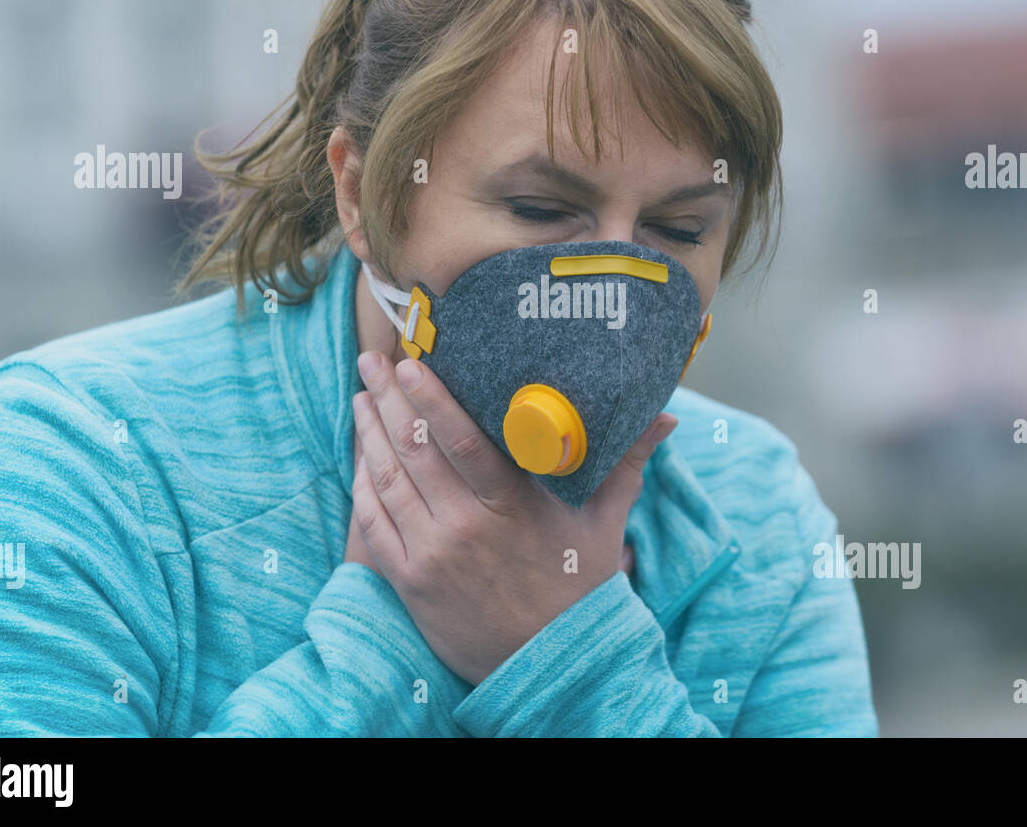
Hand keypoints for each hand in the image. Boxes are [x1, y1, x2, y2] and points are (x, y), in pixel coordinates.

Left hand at [346, 350, 676, 686]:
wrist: (550, 666)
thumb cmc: (578, 587)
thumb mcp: (604, 523)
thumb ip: (625, 463)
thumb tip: (665, 417)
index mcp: (512, 506)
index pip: (463, 439)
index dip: (432, 398)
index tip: (410, 362)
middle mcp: (466, 527)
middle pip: (415, 449)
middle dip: (387, 399)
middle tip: (372, 360)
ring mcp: (433, 555)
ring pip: (387, 481)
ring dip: (369, 433)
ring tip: (362, 397)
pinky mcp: (410, 583)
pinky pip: (373, 525)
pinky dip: (362, 485)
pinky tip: (360, 456)